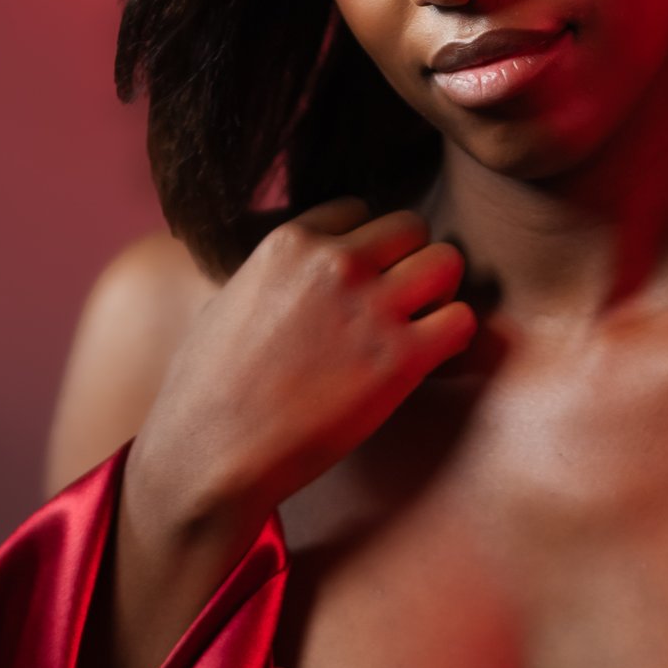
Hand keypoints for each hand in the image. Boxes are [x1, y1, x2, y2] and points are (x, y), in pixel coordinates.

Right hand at [114, 202, 472, 667]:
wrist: (211, 455)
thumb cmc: (206, 392)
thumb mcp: (227, 303)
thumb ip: (271, 278)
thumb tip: (286, 282)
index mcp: (289, 242)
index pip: (358, 211)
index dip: (365, 250)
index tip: (358, 285)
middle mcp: (335, 262)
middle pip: (411, 228)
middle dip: (410, 262)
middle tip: (398, 307)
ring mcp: (371, 307)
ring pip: (447, 263)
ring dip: (440, 294)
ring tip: (418, 331)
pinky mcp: (400, 359)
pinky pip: (462, 321)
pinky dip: (454, 340)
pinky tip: (427, 363)